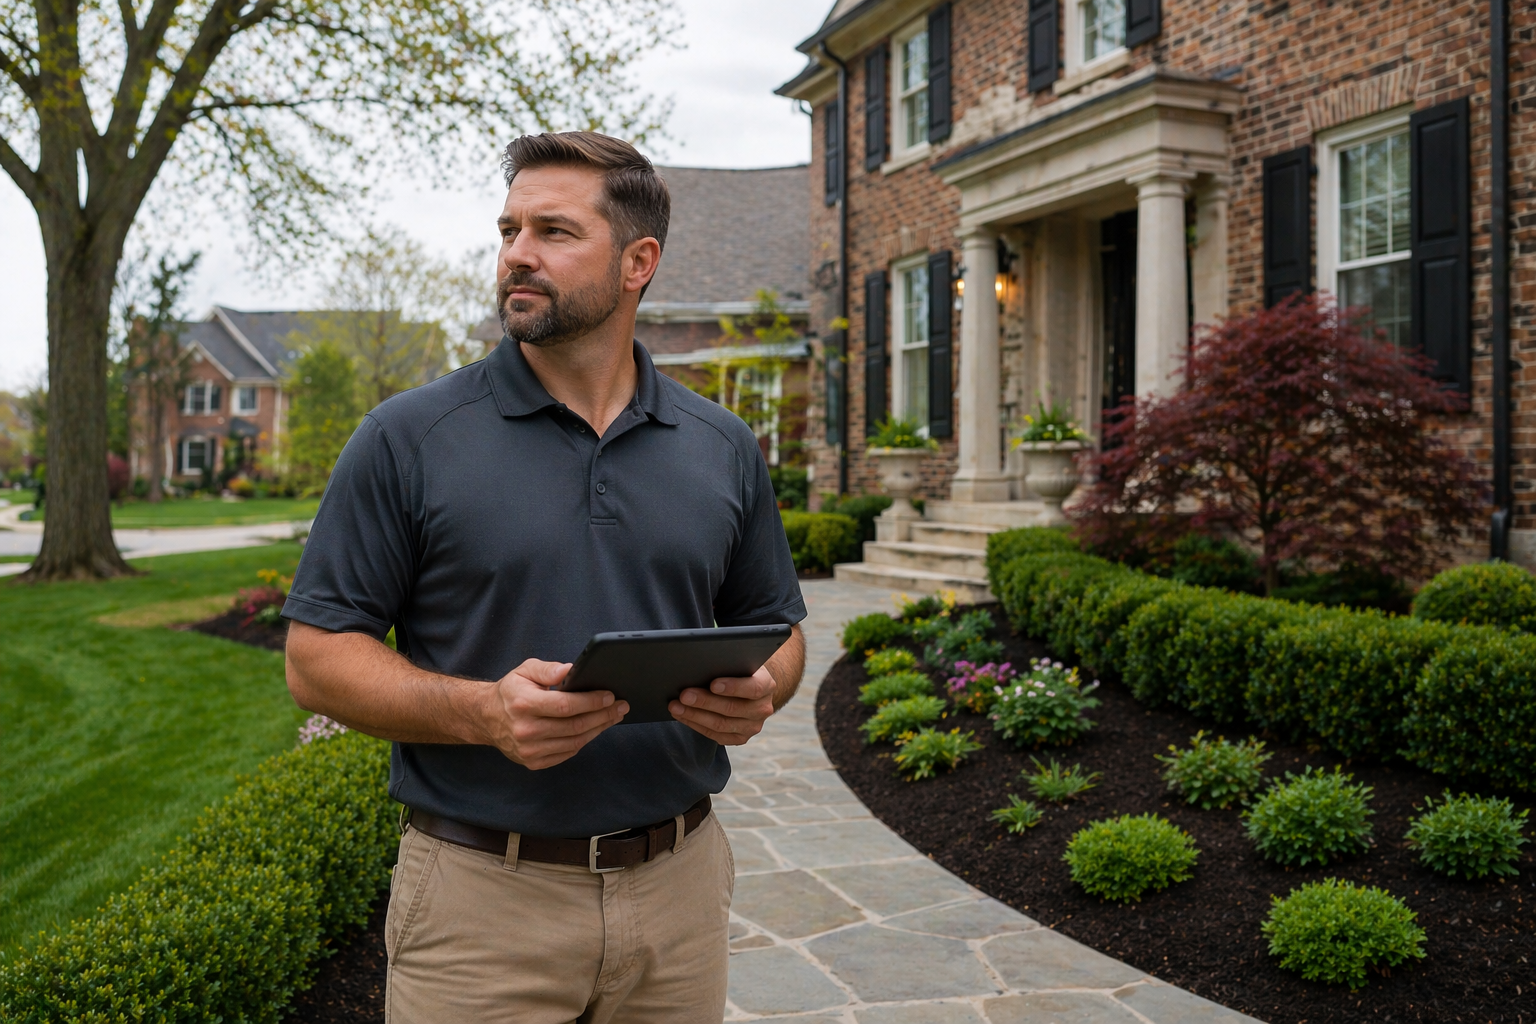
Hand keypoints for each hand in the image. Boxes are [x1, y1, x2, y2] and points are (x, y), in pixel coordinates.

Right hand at [484, 658, 628, 769]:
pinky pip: (567, 753)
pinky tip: (595, 729)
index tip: (609, 696)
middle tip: (621, 706)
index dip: (591, 702)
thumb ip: (547, 668)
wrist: (487, 718)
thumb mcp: (524, 670)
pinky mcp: (533, 762)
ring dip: (598, 729)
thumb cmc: (511, 692)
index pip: (565, 705)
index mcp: (523, 704)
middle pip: (574, 726)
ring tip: (613, 717)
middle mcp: (525, 730)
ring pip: (574, 742)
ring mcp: (529, 750)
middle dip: (603, 716)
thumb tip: (570, 670)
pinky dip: (584, 741)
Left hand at [669, 666, 775, 744]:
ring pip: (721, 725)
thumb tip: (701, 665)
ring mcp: (752, 726)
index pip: (753, 688)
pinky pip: (715, 736)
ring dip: (695, 715)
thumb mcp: (741, 662)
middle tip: (684, 695)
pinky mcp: (740, 738)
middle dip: (705, 702)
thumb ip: (729, 664)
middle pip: (732, 708)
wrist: (752, 690)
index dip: (733, 687)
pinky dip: (696, 725)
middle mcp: (762, 708)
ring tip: (676, 706)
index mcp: (767, 685)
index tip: (713, 684)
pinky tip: (683, 716)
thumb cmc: (740, 671)